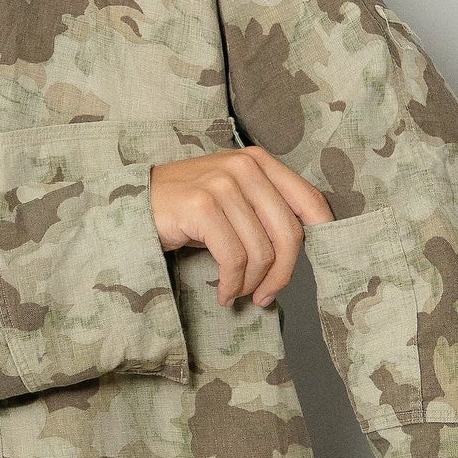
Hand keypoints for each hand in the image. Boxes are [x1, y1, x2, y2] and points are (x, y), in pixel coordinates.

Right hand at [150, 145, 331, 306]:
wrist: (135, 205)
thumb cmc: (188, 209)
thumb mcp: (233, 198)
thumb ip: (266, 210)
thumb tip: (302, 250)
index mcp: (259, 162)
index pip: (310, 200)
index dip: (322, 235)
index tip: (316, 265)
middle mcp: (245, 167)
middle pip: (289, 233)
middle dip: (282, 275)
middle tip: (266, 296)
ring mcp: (222, 185)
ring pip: (261, 252)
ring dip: (251, 284)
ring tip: (237, 293)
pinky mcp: (202, 206)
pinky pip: (233, 258)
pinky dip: (231, 284)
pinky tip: (222, 292)